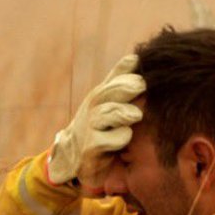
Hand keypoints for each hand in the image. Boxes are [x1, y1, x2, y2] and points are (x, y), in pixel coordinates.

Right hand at [46, 54, 144, 186]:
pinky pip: (107, 140)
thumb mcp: (106, 101)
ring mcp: (90, 127)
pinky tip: (126, 136)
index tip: (139, 64)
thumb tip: (134, 57)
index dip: (125, 72)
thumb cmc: (97, 125)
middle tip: (140, 84)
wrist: (73, 157)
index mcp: (102, 94)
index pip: (114, 79)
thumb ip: (118, 80)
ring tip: (136, 114)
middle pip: (108, 93)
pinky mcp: (91, 148)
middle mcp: (94, 107)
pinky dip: (119, 137)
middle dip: (124, 87)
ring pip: (107, 114)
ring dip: (122, 113)